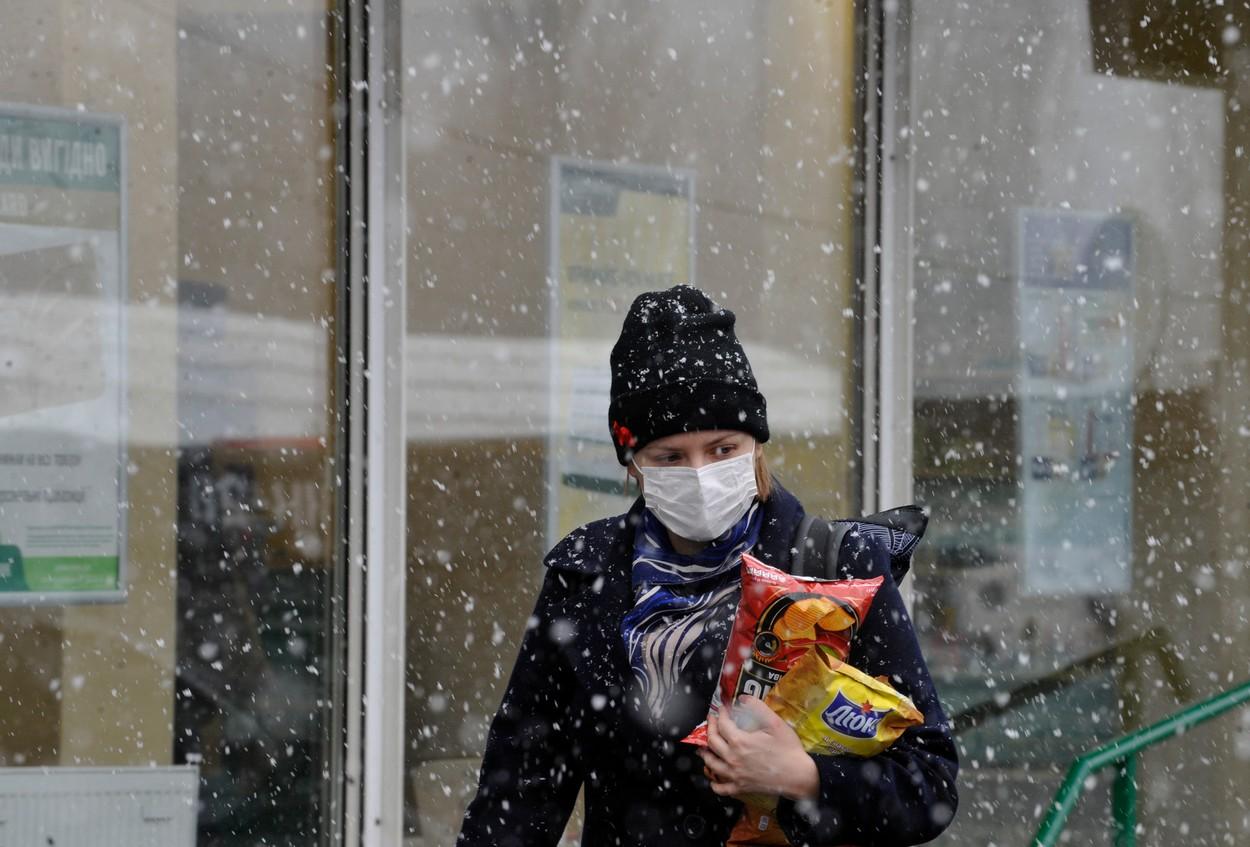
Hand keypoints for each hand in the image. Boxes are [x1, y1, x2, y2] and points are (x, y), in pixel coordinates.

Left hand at [697, 696, 819, 800]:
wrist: (799, 776)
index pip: (722, 724)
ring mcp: (735, 775)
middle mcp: (733, 758)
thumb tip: (742, 698)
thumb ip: (757, 707)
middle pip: (712, 741)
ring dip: (705, 753)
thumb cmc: (788, 750)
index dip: (720, 713)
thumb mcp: (775, 723)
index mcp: (740, 741)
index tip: (721, 708)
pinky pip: (721, 788)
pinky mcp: (740, 787)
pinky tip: (714, 778)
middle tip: (712, 720)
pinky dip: (715, 783)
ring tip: (703, 747)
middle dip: (710, 727)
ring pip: (711, 763)